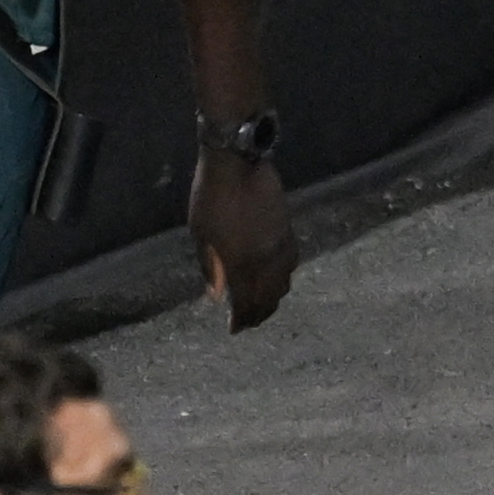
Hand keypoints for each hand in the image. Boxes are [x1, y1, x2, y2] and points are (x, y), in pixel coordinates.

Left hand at [189, 151, 295, 329]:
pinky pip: (292, 263)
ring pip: (285, 282)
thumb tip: (217, 294)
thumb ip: (211, 268)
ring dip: (274, 297)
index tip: (234, 329)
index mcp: (241, 262)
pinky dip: (284, 276)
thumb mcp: (201, 236)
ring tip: (263, 303)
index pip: (246, 302)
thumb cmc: (210, 199)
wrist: (238, 164)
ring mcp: (281, 244)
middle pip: (269, 297)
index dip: (241, 319)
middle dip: (259, 314)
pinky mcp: (289, 229)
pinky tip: (276, 277)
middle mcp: (266, 258)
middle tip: (248, 322)